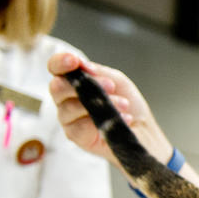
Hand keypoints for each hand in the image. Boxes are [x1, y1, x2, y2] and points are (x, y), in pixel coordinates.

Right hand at [48, 53, 173, 167]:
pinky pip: (80, 127)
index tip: (74, 61)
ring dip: (101, 103)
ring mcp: (67, 118)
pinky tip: (121, 119)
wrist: (143, 129)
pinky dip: (102, 121)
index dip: (60, 62)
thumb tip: (82, 65)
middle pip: (57, 87)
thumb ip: (98, 71)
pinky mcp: (75, 136)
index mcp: (72, 81)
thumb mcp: (116, 80)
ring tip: (124, 104)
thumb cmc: (127, 103)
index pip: (55, 68)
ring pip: (71, 107)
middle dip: (87, 83)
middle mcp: (65, 99)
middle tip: (111, 86)